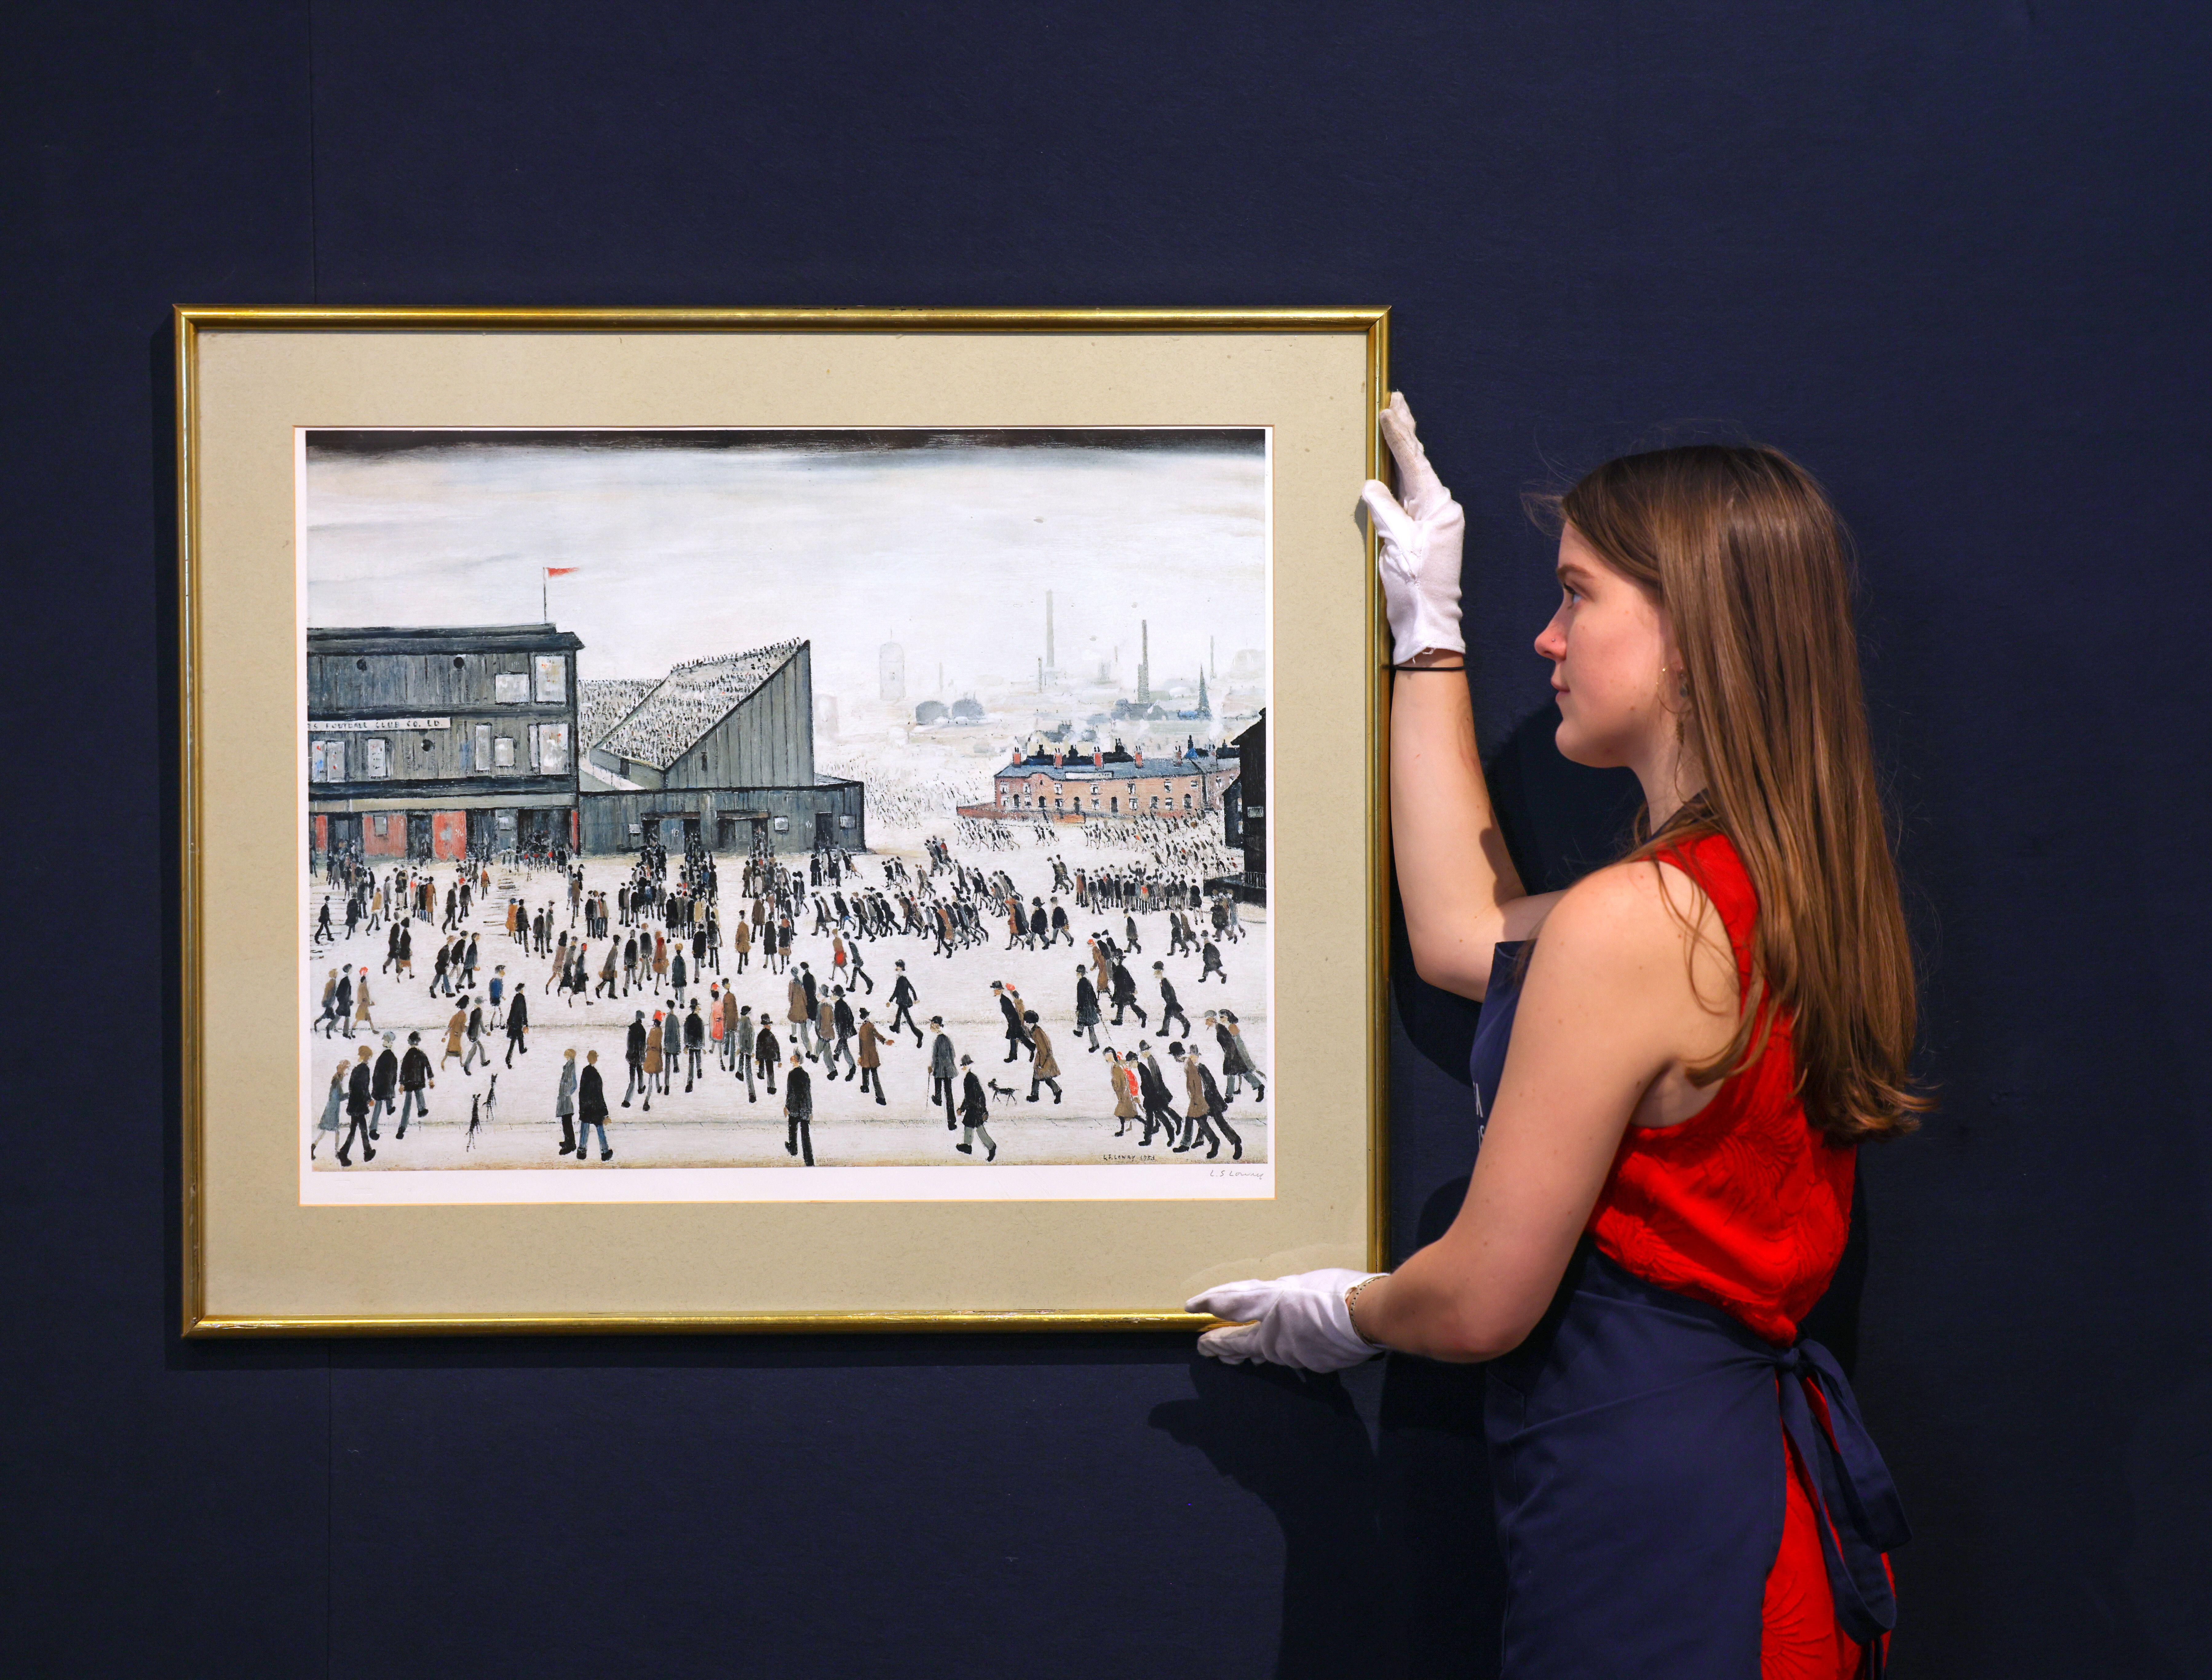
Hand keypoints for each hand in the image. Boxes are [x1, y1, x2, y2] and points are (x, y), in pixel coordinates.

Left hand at [1187, 1267, 1382, 1372]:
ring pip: (1271, 1352)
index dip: (1212, 1326)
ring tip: (1243, 1353)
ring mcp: (1300, 1358)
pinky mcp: (1321, 1362)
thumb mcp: (1285, 1287)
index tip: (1194, 1314)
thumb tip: (1230, 1302)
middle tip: (1210, 1349)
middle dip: (1226, 1347)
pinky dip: (1287, 1348)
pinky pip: (1296, 1354)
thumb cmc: (1327, 1295)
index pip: (1231, 1331)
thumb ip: (1256, 1296)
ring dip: (1254, 1350)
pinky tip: (1291, 1345)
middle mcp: (1280, 1349)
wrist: (1369, 1315)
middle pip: (1246, 1348)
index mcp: (1268, 1332)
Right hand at [1359, 392, 1465, 664]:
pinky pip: (1409, 494)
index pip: (1414, 464)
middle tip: (1397, 400)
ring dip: (1404, 448)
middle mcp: (1440, 508)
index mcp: (1439, 508)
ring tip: (1398, 420)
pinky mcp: (1422, 531)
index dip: (1398, 436)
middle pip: (1419, 462)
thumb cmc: (1416, 586)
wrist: (1428, 619)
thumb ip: (1385, 511)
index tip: (1387, 411)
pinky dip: (1400, 474)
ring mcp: (1433, 519)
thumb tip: (1372, 485)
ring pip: (1414, 475)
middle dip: (1406, 430)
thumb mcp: (1396, 544)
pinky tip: (1394, 464)